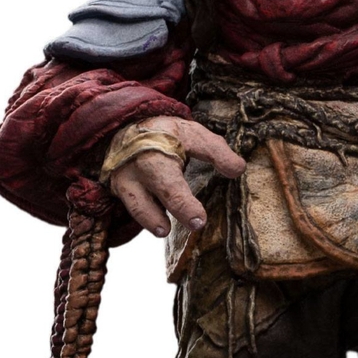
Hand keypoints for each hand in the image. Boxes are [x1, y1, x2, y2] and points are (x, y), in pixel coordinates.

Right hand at [108, 116, 245, 238]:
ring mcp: (123, 183)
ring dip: (150, 221)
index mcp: (156, 156)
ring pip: (134, 207)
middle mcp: (135, 171)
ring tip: (164, 231)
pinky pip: (131, 209)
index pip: (170, 184)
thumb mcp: (193, 134)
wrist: (128, 127)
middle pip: (147, 199)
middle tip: (192, 226)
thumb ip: (216, 151)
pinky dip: (146, 218)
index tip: (200, 220)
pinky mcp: (118, 192)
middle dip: (164, 216)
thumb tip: (238, 169)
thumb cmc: (167, 134)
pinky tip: (161, 225)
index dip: (184, 205)